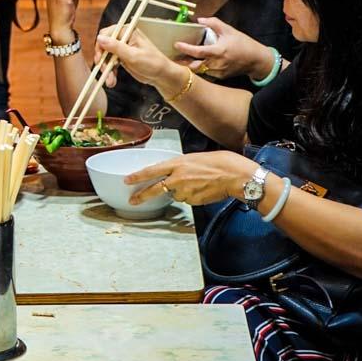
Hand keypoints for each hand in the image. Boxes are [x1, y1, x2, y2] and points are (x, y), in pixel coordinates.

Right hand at [95, 22, 176, 89]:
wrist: (161, 75)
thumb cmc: (152, 63)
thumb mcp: (133, 56)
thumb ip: (116, 47)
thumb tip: (100, 38)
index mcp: (128, 32)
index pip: (107, 34)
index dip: (101, 46)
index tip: (100, 58)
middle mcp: (124, 38)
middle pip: (104, 45)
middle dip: (103, 60)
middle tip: (105, 71)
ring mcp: (123, 48)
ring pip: (106, 56)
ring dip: (106, 69)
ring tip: (110, 81)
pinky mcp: (122, 58)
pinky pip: (110, 63)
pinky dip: (110, 72)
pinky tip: (112, 80)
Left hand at [123, 150, 253, 207]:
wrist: (234, 175)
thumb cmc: (218, 163)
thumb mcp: (194, 159)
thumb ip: (180, 167)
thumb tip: (173, 174)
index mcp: (178, 164)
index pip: (152, 170)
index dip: (138, 176)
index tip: (127, 180)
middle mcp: (178, 178)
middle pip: (155, 189)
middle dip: (142, 195)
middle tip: (133, 200)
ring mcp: (185, 191)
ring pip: (176, 195)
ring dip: (181, 192)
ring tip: (197, 184)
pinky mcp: (193, 201)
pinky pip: (187, 200)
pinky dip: (191, 196)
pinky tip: (202, 189)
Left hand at [175, 17, 276, 82]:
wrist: (256, 60)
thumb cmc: (243, 44)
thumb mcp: (229, 30)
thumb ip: (213, 23)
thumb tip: (199, 20)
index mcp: (218, 51)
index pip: (197, 52)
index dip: (185, 48)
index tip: (176, 44)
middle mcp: (216, 64)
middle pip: (194, 66)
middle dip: (183, 62)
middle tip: (173, 57)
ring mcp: (218, 73)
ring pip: (199, 71)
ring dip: (190, 66)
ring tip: (182, 59)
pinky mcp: (220, 77)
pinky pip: (206, 74)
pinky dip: (200, 69)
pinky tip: (195, 63)